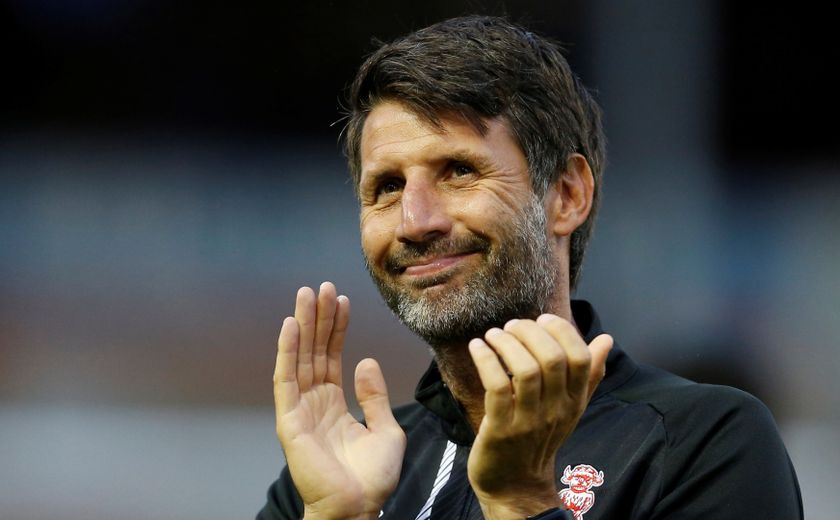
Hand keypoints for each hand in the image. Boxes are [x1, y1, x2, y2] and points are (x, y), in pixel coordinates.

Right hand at [273, 282, 405, 519]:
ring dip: (303, 325)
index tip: (342, 301)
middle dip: (318, 318)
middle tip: (322, 286)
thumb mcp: (385, 428)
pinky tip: (290, 324)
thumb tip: (365, 360)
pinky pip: (286, 379)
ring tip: (308, 294)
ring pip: (300, 357)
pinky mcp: (290, 420)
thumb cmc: (372, 478)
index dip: (336, 329)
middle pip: (314, 351)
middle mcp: (313, 402)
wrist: (359, 508)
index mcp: (333, 404)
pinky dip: (286, 350)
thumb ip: (374, 395)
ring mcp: (300, 410)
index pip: (332, 357)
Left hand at [466, 314, 612, 519]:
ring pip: (525, 370)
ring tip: (493, 334)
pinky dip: (486, 360)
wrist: (516, 485)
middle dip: (529, 332)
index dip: (561, 331)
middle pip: (552, 359)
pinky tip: (478, 347)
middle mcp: (555, 410)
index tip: (542, 319)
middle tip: (511, 325)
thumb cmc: (540, 437)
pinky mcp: (501, 429)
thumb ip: (589, 374)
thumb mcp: (570, 407)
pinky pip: (497, 387)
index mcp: (574, 400)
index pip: (579, 358)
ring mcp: (528, 421)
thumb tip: (606, 339)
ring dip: (506, 343)